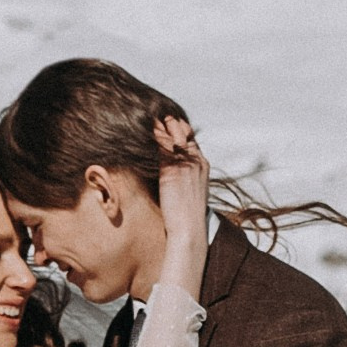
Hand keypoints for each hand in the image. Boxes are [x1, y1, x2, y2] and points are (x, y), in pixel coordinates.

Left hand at [153, 112, 207, 277]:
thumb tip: (169, 177)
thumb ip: (182, 179)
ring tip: (148, 117)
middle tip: (155, 116)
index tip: (167, 124)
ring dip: (161, 124)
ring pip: (173, 134)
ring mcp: (185, 162)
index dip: (179, 130)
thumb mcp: (188, 192)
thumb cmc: (186, 217)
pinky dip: (154, 134)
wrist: (188, 229)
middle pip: (184, 131)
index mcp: (202, 165)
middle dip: (170, 122)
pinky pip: (162, 144)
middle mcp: (196, 160)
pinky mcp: (173, 168)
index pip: (191, 139)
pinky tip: (144, 128)